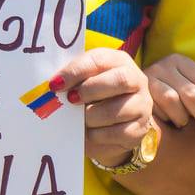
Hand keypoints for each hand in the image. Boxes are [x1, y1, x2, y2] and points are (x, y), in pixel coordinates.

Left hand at [53, 48, 157, 167]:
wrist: (113, 125)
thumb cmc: (93, 97)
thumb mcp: (83, 82)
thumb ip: (72, 80)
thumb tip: (53, 85)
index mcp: (119, 61)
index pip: (100, 59)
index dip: (76, 71)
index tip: (56, 84)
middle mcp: (136, 80)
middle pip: (119, 80)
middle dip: (90, 90)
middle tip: (71, 99)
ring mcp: (142, 105)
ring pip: (116, 110)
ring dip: (91, 117)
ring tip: (80, 120)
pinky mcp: (139, 129)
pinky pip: (118, 133)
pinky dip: (98, 135)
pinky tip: (89, 132)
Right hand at [145, 54, 194, 137]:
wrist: (131, 96)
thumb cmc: (171, 97)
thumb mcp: (190, 94)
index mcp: (183, 62)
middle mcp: (166, 64)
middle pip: (192, 93)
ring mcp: (150, 76)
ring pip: (173, 101)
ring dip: (182, 118)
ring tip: (183, 124)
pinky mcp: (138, 91)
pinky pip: (156, 108)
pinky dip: (166, 118)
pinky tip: (168, 122)